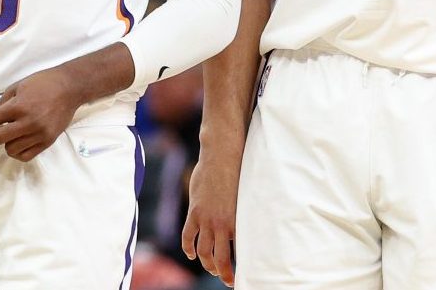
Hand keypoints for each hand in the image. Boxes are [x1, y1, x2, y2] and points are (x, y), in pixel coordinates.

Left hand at [0, 66, 84, 160]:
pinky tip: (20, 140)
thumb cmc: (42, 83)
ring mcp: (39, 134)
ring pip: (10, 149)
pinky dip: (18, 150)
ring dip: (7, 142)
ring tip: (14, 131)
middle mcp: (28, 122)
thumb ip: (0, 105)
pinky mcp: (48, 142)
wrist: (70, 88)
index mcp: (19, 106)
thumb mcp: (17, 88)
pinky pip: (25, 156)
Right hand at [181, 147, 240, 286]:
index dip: (240, 268)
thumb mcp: (246, 197)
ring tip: (211, 269)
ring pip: (203, 252)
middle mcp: (222, 225)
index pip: (239, 254)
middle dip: (224, 274)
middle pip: (220, 259)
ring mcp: (206, 219)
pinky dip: (188, 248)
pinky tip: (191, 254)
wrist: (222, 157)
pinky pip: (188, 237)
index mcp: (238, 222)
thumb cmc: (239, 174)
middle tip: (228, 281)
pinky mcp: (194, 212)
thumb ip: (243, 214)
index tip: (241, 276)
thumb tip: (247, 225)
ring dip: (207, 264)